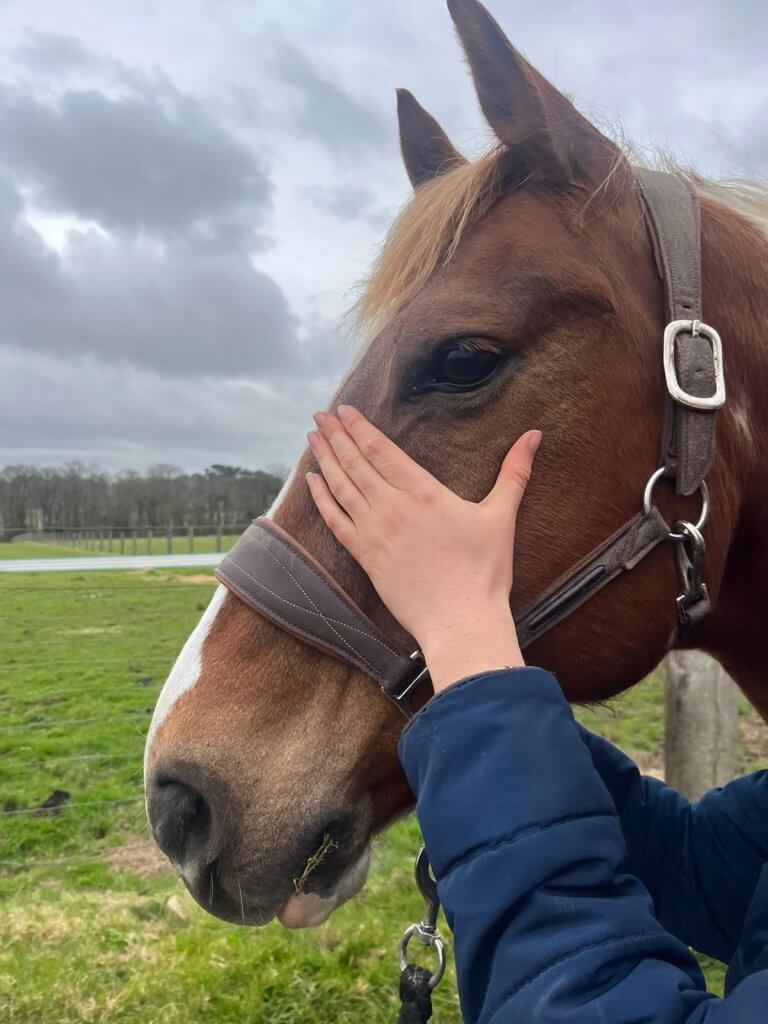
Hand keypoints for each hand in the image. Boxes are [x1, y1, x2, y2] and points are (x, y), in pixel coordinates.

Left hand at [305, 406, 541, 691]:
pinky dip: (322, 499)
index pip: (382, 450)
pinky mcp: (365, 558)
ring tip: (312, 439)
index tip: (343, 410)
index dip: (359, 428)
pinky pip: (335, 522)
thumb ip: (515, 473)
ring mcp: (374, 532)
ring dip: (325, 460)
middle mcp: (392, 507)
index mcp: (423, 492)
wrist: (461, 622)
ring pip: (341, 488)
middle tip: (319, 416)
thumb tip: (535, 435)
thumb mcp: (502, 517)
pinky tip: (312, 483)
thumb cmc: (485, 573)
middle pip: (356, 463)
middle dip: (336, 436)